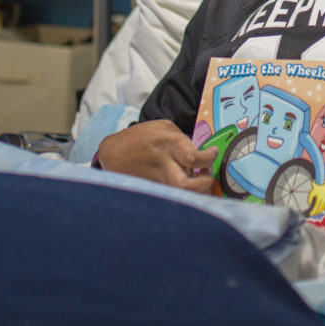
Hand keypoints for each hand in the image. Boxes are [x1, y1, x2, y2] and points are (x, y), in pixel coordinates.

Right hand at [94, 119, 217, 193]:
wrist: (113, 151)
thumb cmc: (141, 137)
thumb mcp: (163, 127)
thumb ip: (183, 139)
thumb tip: (199, 157)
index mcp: (169, 144)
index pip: (195, 158)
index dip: (210, 159)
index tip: (212, 155)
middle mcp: (163, 165)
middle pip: (188, 186)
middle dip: (204, 185)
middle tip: (206, 177)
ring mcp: (156, 181)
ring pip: (181, 196)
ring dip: (195, 193)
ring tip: (197, 184)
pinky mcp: (151, 191)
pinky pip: (172, 197)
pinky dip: (182, 196)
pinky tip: (185, 189)